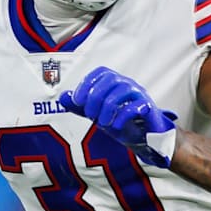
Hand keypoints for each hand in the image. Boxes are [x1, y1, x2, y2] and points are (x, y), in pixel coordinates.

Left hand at [58, 66, 177, 167]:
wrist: (142, 138)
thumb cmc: (119, 121)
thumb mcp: (95, 115)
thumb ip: (79, 107)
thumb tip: (63, 97)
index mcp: (114, 82)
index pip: (100, 72)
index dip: (86, 84)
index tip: (78, 100)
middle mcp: (127, 84)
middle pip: (110, 79)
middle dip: (95, 96)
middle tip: (89, 114)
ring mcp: (139, 94)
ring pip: (123, 90)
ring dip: (108, 108)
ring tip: (102, 123)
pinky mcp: (148, 107)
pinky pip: (136, 105)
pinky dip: (122, 116)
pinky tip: (116, 126)